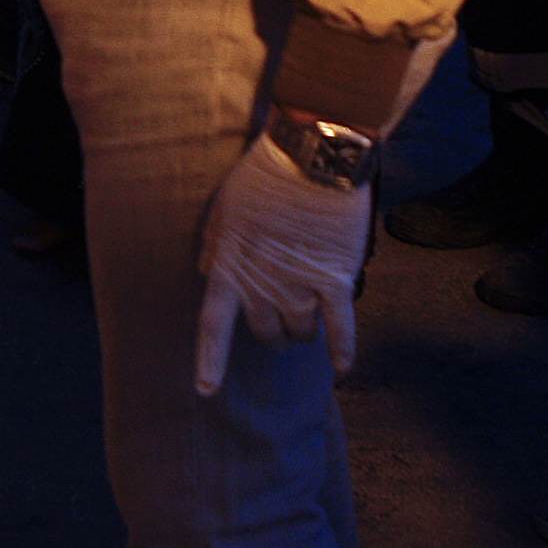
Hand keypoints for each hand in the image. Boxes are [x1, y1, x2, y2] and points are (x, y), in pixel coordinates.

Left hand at [191, 130, 371, 395]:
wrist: (312, 156)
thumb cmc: (263, 176)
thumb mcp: (223, 208)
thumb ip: (213, 245)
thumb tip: (204, 272)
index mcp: (229, 266)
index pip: (214, 325)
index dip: (210, 361)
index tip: (206, 391)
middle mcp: (262, 284)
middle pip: (264, 331)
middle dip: (269, 330)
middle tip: (277, 317)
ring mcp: (300, 284)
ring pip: (300, 332)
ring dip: (301, 332)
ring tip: (304, 317)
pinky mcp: (335, 279)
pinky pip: (340, 328)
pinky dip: (343, 351)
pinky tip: (341, 370)